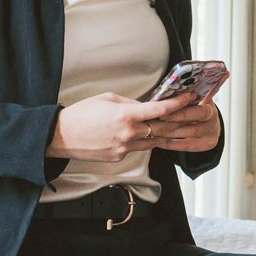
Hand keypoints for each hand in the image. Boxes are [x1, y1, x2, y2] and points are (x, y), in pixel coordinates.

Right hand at [48, 88, 219, 162]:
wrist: (61, 137)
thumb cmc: (81, 115)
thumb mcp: (107, 99)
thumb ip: (131, 103)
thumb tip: (146, 107)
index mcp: (125, 115)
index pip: (160, 111)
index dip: (178, 104)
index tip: (189, 98)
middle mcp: (128, 134)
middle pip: (163, 129)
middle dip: (180, 122)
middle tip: (194, 115)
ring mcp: (125, 148)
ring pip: (153, 141)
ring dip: (166, 134)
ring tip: (180, 126)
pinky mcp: (120, 157)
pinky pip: (139, 148)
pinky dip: (145, 141)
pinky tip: (149, 135)